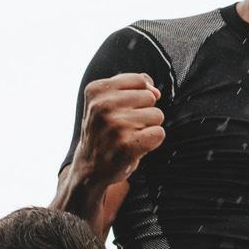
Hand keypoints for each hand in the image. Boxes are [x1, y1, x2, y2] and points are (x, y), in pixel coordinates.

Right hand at [74, 72, 164, 186]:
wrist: (90, 167)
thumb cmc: (103, 132)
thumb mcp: (106, 102)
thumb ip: (131, 87)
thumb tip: (155, 92)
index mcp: (96, 90)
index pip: (139, 80)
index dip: (138, 95)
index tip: (125, 109)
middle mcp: (104, 105)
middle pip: (150, 97)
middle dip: (144, 112)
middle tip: (125, 126)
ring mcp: (116, 125)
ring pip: (157, 115)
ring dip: (148, 127)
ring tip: (130, 136)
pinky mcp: (128, 145)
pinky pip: (159, 133)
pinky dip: (152, 141)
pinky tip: (136, 146)